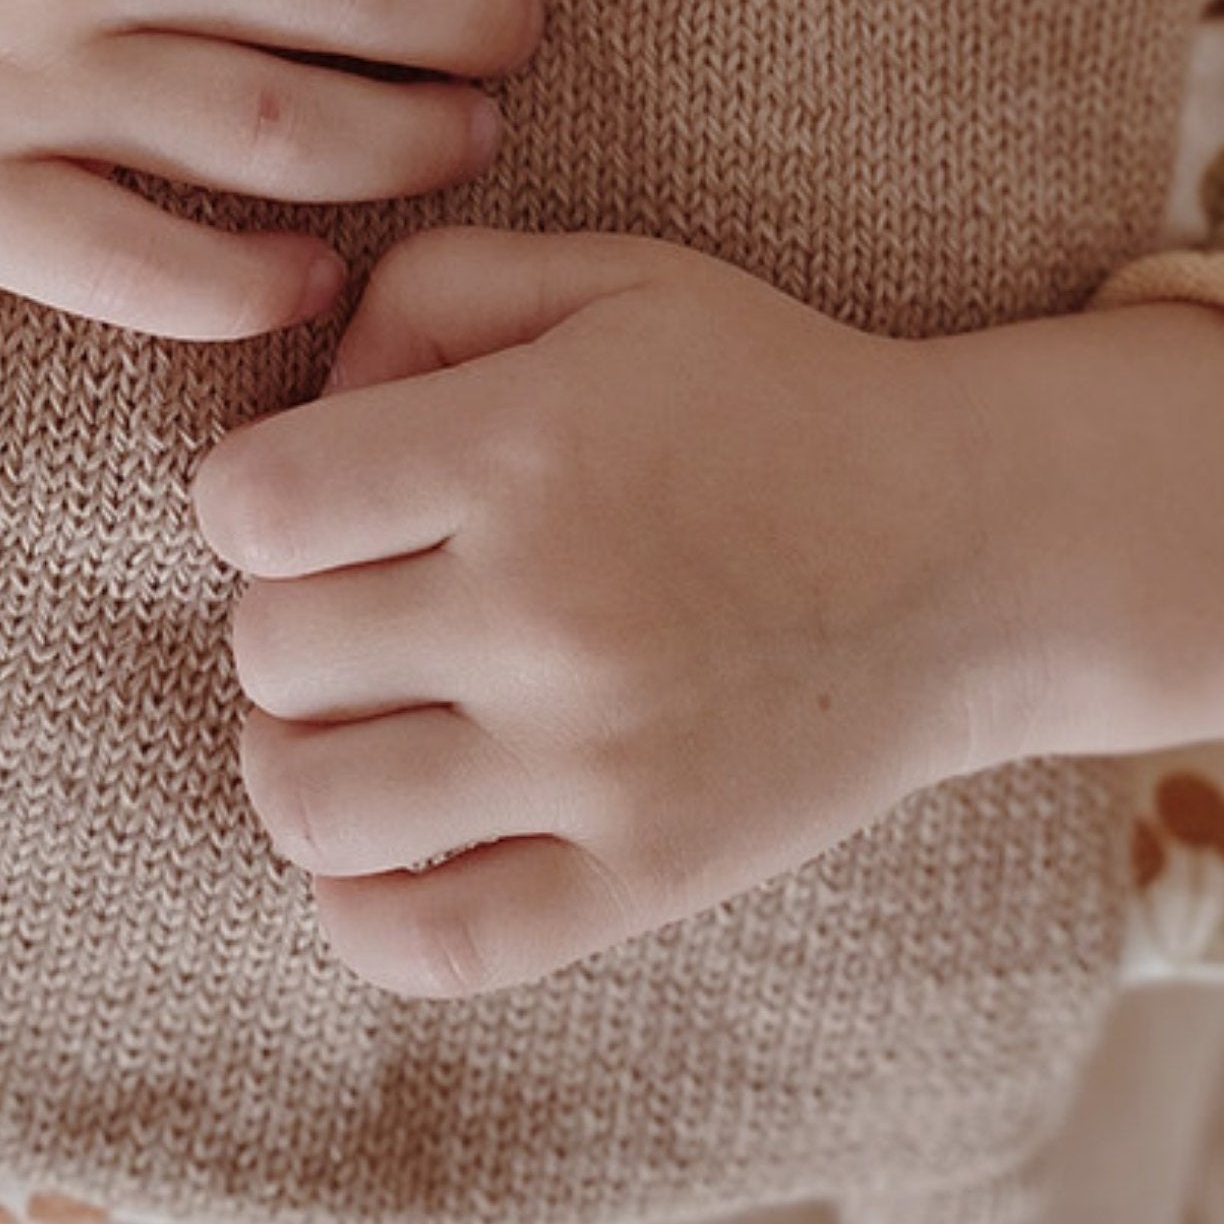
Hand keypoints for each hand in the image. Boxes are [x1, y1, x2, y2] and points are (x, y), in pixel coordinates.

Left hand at [190, 227, 976, 996]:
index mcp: (526, 447)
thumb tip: (308, 400)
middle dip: (288, 612)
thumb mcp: (611, 280)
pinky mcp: (642, 878)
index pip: (251, 505)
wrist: (972, 551)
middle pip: (270, 650)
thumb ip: (428, 295)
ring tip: (364, 711)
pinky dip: (361, 905)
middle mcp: (548, 610)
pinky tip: (394, 835)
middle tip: (365, 594)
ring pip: (311, 806)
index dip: (253, 496)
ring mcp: (594, 763)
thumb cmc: (769, 395)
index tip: (317, 495)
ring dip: (302, 755)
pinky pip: (425, 944)